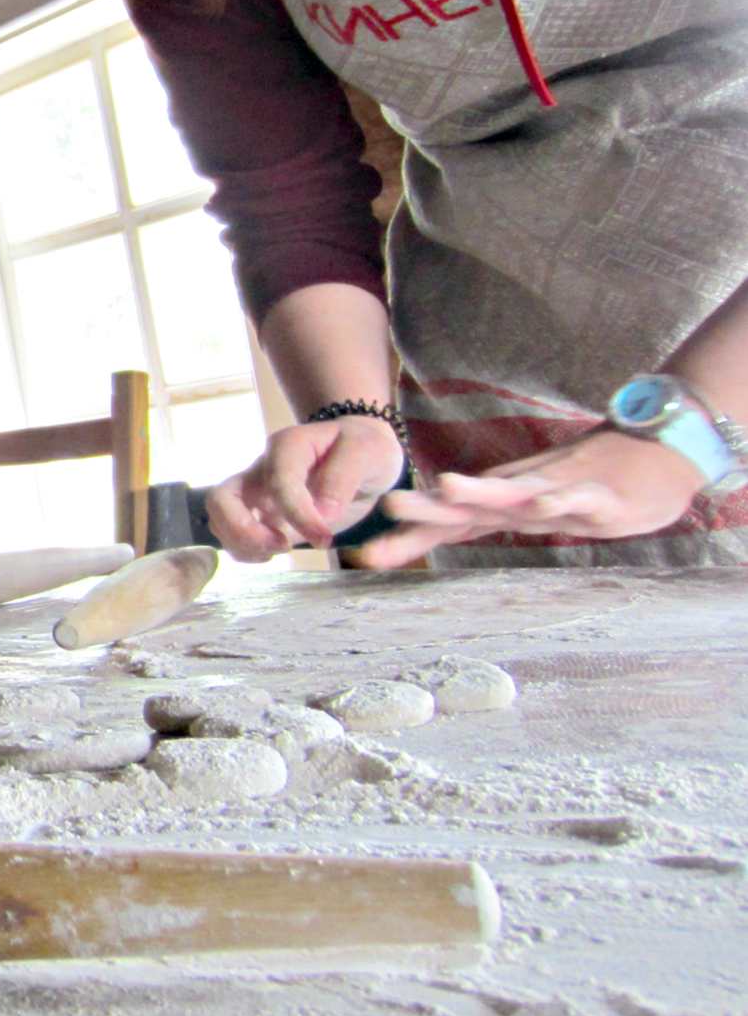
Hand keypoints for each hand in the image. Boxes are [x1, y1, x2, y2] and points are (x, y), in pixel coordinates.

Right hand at [204, 415, 404, 560]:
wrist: (360, 454)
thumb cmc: (365, 449)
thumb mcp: (368, 452)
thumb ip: (344, 477)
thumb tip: (322, 513)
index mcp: (289, 446)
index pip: (278, 483)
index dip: (298, 516)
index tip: (324, 539)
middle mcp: (263, 467)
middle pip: (222, 499)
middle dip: (244, 531)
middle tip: (283, 547)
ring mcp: (255, 491)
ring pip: (220, 520)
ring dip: (243, 544)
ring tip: (282, 550)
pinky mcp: (258, 513)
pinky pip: (233, 534)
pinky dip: (247, 550)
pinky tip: (276, 552)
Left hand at [355, 427, 704, 566]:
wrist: (653, 457)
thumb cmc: (580, 490)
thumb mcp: (522, 513)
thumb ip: (478, 524)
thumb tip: (426, 541)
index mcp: (499, 507)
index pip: (444, 528)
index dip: (406, 542)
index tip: (363, 558)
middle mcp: (517, 497)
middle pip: (465, 507)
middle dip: (428, 510)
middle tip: (389, 504)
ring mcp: (555, 492)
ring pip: (512, 494)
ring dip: (481, 492)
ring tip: (447, 486)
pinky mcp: (596, 496)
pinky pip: (576, 499)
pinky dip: (559, 500)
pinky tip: (542, 503)